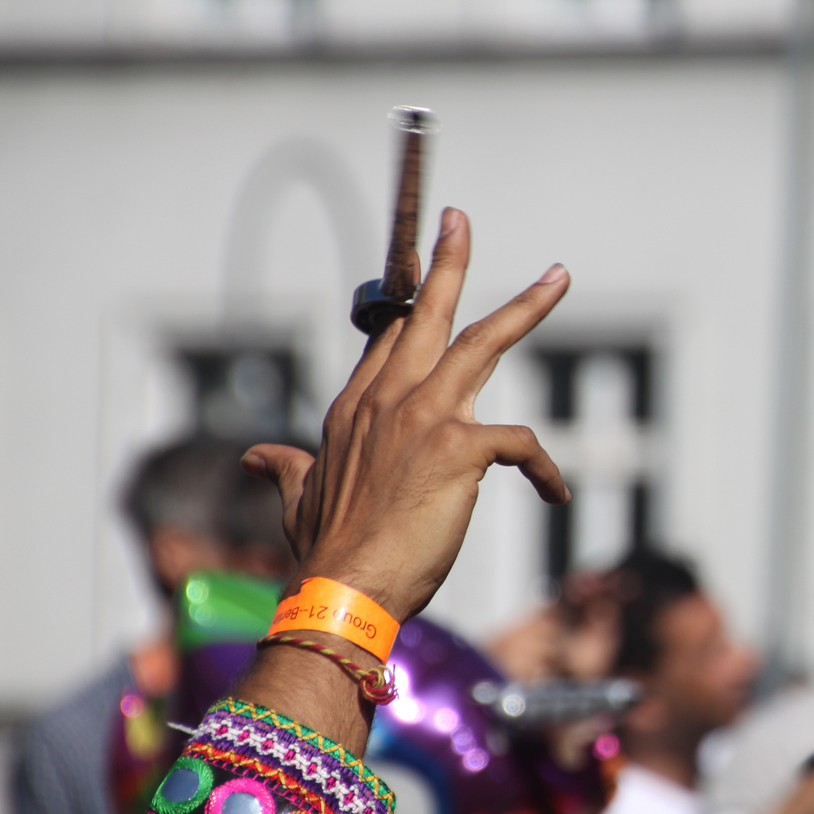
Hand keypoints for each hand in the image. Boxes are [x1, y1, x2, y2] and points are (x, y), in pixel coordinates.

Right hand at [242, 207, 569, 623]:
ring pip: (481, 343)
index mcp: (355, 409)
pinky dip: (546, 467)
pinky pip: (522, 441)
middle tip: (460, 220)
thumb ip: (286, 471)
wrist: (341, 593)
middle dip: (446, 263)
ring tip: (557, 277)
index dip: (405, 303)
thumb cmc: (326, 554)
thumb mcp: (301, 501)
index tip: (419, 270)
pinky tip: (556, 492)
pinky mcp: (459, 447)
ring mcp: (423, 418)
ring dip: (524, 307)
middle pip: (425, 315)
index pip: (388, 340)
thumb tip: (256, 457)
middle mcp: (387, 401)